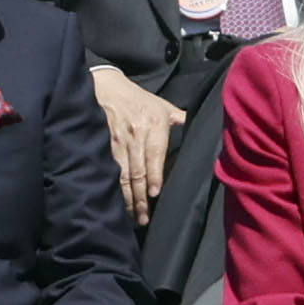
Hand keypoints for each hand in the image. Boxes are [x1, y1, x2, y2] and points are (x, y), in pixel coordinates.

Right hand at [88, 64, 177, 221]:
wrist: (105, 87)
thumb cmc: (138, 100)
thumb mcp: (162, 106)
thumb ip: (180, 121)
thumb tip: (201, 133)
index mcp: (153, 124)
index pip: (154, 154)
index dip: (153, 175)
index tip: (154, 194)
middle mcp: (135, 133)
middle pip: (137, 170)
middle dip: (141, 197)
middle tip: (144, 218)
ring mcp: (116, 140)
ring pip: (121, 174)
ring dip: (127, 198)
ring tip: (133, 216)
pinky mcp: (102, 145)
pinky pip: (108, 170)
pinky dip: (112, 188)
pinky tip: (115, 202)